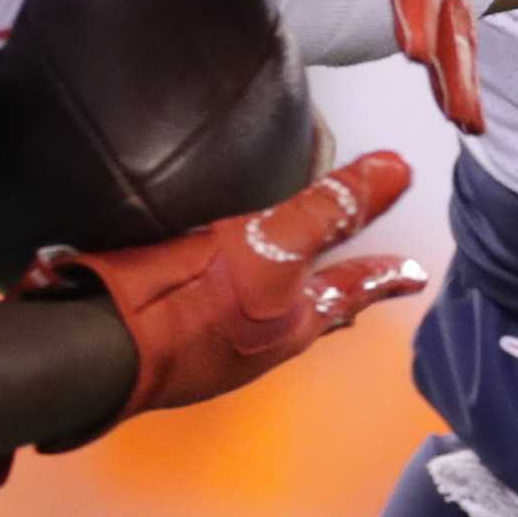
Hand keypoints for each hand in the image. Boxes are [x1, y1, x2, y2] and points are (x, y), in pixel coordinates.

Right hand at [39, 150, 422, 430]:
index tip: (417, 273)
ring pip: (265, 313)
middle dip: (337, 292)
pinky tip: (210, 270)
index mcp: (293, 321)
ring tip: (290, 269)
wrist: (100, 346)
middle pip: (311, 310)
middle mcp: (259, 338)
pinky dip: (231, 288)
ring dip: (284, 293)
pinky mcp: (171, 329)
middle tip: (361, 280)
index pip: (354, 290)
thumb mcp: (273, 244)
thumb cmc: (194, 302)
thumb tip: (398, 170)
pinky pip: (218, 306)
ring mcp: (215, 342)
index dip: (386, 276)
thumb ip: (329, 207)